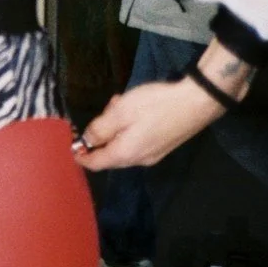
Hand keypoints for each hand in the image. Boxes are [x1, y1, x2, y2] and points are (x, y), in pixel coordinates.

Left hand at [73, 79, 225, 169]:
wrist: (197, 102)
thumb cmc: (154, 106)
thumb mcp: (120, 113)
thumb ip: (100, 129)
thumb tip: (86, 142)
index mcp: (126, 154)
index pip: (96, 164)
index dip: (81, 156)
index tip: (69, 144)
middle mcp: (140, 160)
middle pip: (109, 154)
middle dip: (100, 134)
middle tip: (103, 110)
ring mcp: (154, 154)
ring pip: (123, 144)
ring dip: (115, 126)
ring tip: (118, 103)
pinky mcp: (163, 145)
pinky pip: (136, 140)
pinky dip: (128, 127)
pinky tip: (132, 108)